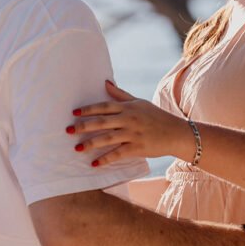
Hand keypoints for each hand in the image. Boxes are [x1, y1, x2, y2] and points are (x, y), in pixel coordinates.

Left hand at [69, 80, 190, 165]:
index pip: (104, 106)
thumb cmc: (156, 117)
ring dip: (91, 143)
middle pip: (102, 122)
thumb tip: (105, 82)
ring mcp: (133, 134)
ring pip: (108, 138)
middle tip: (68, 130)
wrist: (176, 133)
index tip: (73, 113)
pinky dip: (105, 159)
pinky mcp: (138, 148)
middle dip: (83, 126)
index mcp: (128, 107)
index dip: (88, 109)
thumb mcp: (139, 102)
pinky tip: (94, 163)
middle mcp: (129, 119)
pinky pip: (118, 154)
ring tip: (77, 148)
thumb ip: (120, 94)